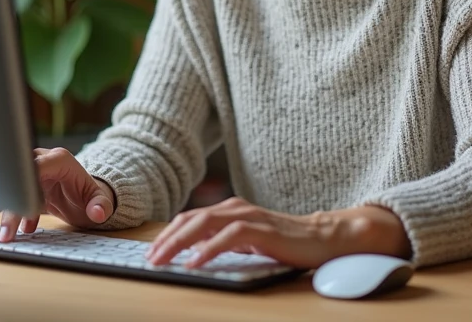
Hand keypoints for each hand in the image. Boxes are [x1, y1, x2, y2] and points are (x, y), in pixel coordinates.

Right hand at [0, 147, 115, 242]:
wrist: (81, 194)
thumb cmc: (88, 196)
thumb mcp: (98, 200)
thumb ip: (100, 205)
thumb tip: (99, 213)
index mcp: (58, 159)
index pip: (34, 166)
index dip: (19, 183)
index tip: (8, 203)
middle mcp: (39, 161)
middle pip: (13, 176)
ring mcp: (25, 171)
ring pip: (1, 185)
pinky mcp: (18, 184)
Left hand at [145, 197, 409, 269]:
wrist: (322, 238)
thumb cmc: (284, 242)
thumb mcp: (247, 241)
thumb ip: (223, 241)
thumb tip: (193, 253)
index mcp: (230, 209)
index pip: (190, 218)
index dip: (168, 234)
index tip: (151, 252)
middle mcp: (236, 208)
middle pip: (191, 219)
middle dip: (167, 239)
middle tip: (149, 258)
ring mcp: (249, 217)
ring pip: (204, 224)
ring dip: (180, 243)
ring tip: (163, 260)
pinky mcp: (262, 230)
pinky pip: (228, 238)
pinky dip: (208, 250)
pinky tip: (195, 263)